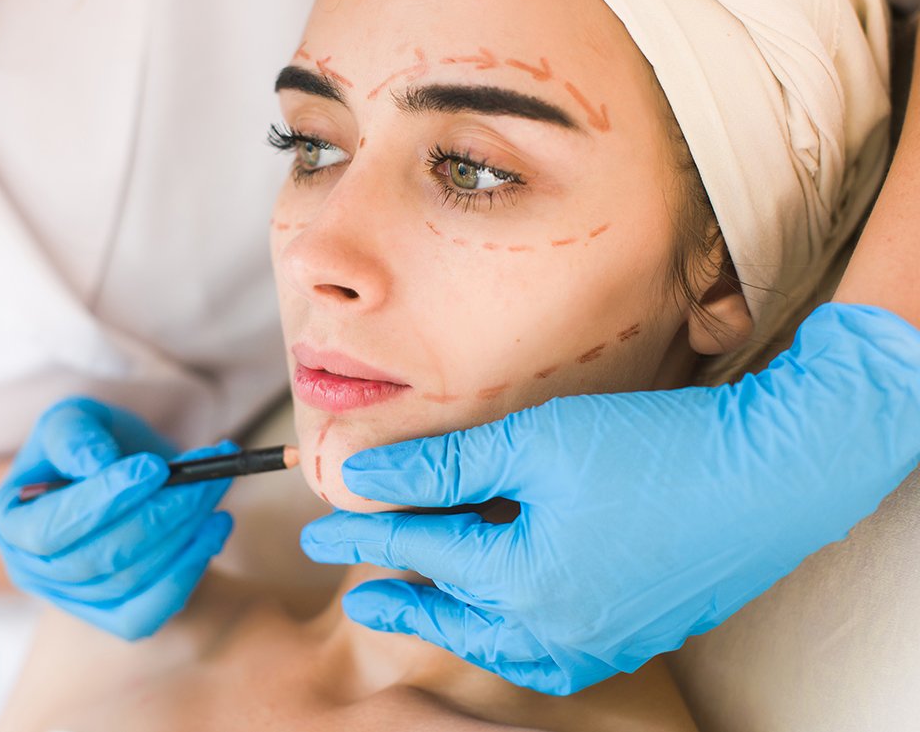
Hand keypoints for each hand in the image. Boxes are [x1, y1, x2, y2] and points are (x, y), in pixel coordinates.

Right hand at [0, 396, 234, 638]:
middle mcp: (33, 570)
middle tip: (202, 478)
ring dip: (182, 533)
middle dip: (156, 516)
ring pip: (130, 581)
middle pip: (96, 560)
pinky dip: (189, 571)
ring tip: (214, 487)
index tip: (154, 467)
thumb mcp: (76, 417)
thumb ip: (75, 433)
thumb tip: (96, 464)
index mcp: (10, 522)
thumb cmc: (95, 441)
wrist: (128, 471)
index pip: (51, 529)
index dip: (102, 501)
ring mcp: (72, 602)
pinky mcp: (114, 618)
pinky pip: (150, 613)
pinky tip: (216, 527)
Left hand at [301, 303, 919, 693]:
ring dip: (454, 627)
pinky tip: (505, 620)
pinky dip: (512, 641)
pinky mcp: (637, 632)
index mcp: (526, 583)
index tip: (320, 531)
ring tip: (421, 609)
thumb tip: (367, 477)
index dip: (365, 537)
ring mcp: (602, 640)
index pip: (422, 554)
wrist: (777, 474)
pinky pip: (552, 655)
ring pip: (502, 648)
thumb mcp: (537, 442)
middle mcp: (559, 628)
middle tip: (358, 592)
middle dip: (401, 600)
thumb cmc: (657, 449)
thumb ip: (447, 466)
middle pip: (456, 616)